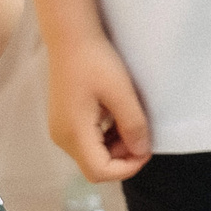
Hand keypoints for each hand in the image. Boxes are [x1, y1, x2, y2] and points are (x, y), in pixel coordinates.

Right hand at [47, 34, 150, 181]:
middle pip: (95, 166)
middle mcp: (63, 138)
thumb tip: (142, 151)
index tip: (148, 148)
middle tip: (144, 134)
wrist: (72, 39)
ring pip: (93, 154)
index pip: (99, 171)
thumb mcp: (121, 93)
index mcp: (73, 134)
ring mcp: (62, 130)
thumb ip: (133, 124)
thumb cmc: (96, 62)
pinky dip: (108, 137)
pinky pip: (89, 140)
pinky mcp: (66, 121)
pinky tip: (120, 117)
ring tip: (134, 122)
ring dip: (118, 146)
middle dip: (124, 157)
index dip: (127, 167)